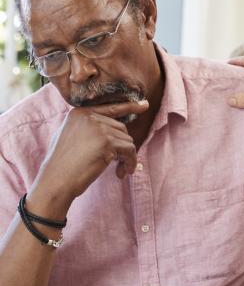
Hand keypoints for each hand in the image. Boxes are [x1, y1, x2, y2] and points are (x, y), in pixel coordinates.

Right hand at [33, 100, 148, 209]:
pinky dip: (130, 163)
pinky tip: (122, 173)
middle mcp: (90, 116)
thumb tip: (114, 128)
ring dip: (127, 158)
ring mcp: (99, 127)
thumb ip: (88, 128)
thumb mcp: (71, 137)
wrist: (56, 180)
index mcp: (79, 112)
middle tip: (119, 166)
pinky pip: (130, 150)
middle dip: (123, 148)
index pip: (110, 108)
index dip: (129, 107)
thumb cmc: (63, 165)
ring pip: (127, 140)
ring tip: (119, 171)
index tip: (144, 105)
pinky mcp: (107, 142)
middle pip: (121, 129)